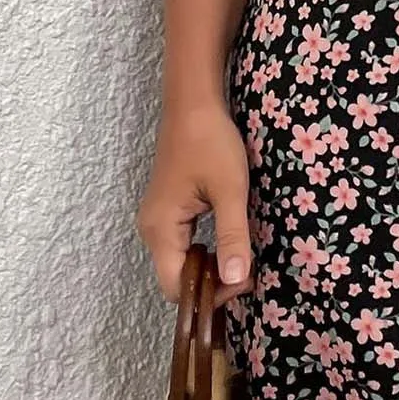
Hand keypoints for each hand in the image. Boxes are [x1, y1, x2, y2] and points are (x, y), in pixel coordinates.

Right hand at [135, 101, 256, 305]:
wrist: (194, 105)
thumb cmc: (211, 142)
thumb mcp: (230, 190)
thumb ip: (232, 236)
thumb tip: (235, 280)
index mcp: (161, 229)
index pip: (176, 287)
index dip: (209, 294)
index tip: (243, 281)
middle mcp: (151, 230)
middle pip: (176, 278)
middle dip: (211, 284)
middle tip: (246, 273)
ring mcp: (157, 220)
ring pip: (179, 263)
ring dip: (208, 268)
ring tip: (240, 260)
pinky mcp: (167, 211)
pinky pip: (181, 246)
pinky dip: (203, 253)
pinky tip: (227, 245)